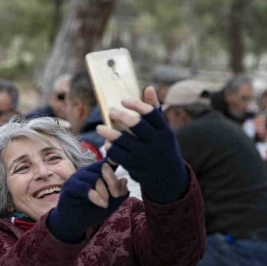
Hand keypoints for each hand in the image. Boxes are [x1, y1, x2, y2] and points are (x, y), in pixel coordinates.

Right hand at [47, 160, 128, 242]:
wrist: (75, 223)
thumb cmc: (93, 210)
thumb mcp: (112, 203)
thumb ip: (120, 193)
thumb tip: (124, 180)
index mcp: (98, 173)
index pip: (107, 162)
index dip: (115, 160)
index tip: (120, 164)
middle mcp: (87, 172)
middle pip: (103, 167)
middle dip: (113, 182)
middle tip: (115, 195)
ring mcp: (77, 177)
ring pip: (95, 177)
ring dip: (104, 192)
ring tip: (105, 204)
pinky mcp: (69, 186)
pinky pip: (84, 187)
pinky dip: (95, 196)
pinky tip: (101, 204)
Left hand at [97, 86, 187, 203]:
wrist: (167, 177)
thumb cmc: (162, 146)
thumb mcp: (163, 130)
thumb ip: (155, 110)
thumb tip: (149, 88)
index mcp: (165, 131)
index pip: (151, 113)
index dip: (136, 105)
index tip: (123, 101)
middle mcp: (156, 142)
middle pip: (136, 125)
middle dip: (120, 116)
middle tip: (110, 111)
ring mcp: (145, 155)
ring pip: (123, 141)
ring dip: (108, 133)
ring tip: (100, 128)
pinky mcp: (135, 166)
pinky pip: (118, 155)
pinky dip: (110, 148)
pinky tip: (107, 144)